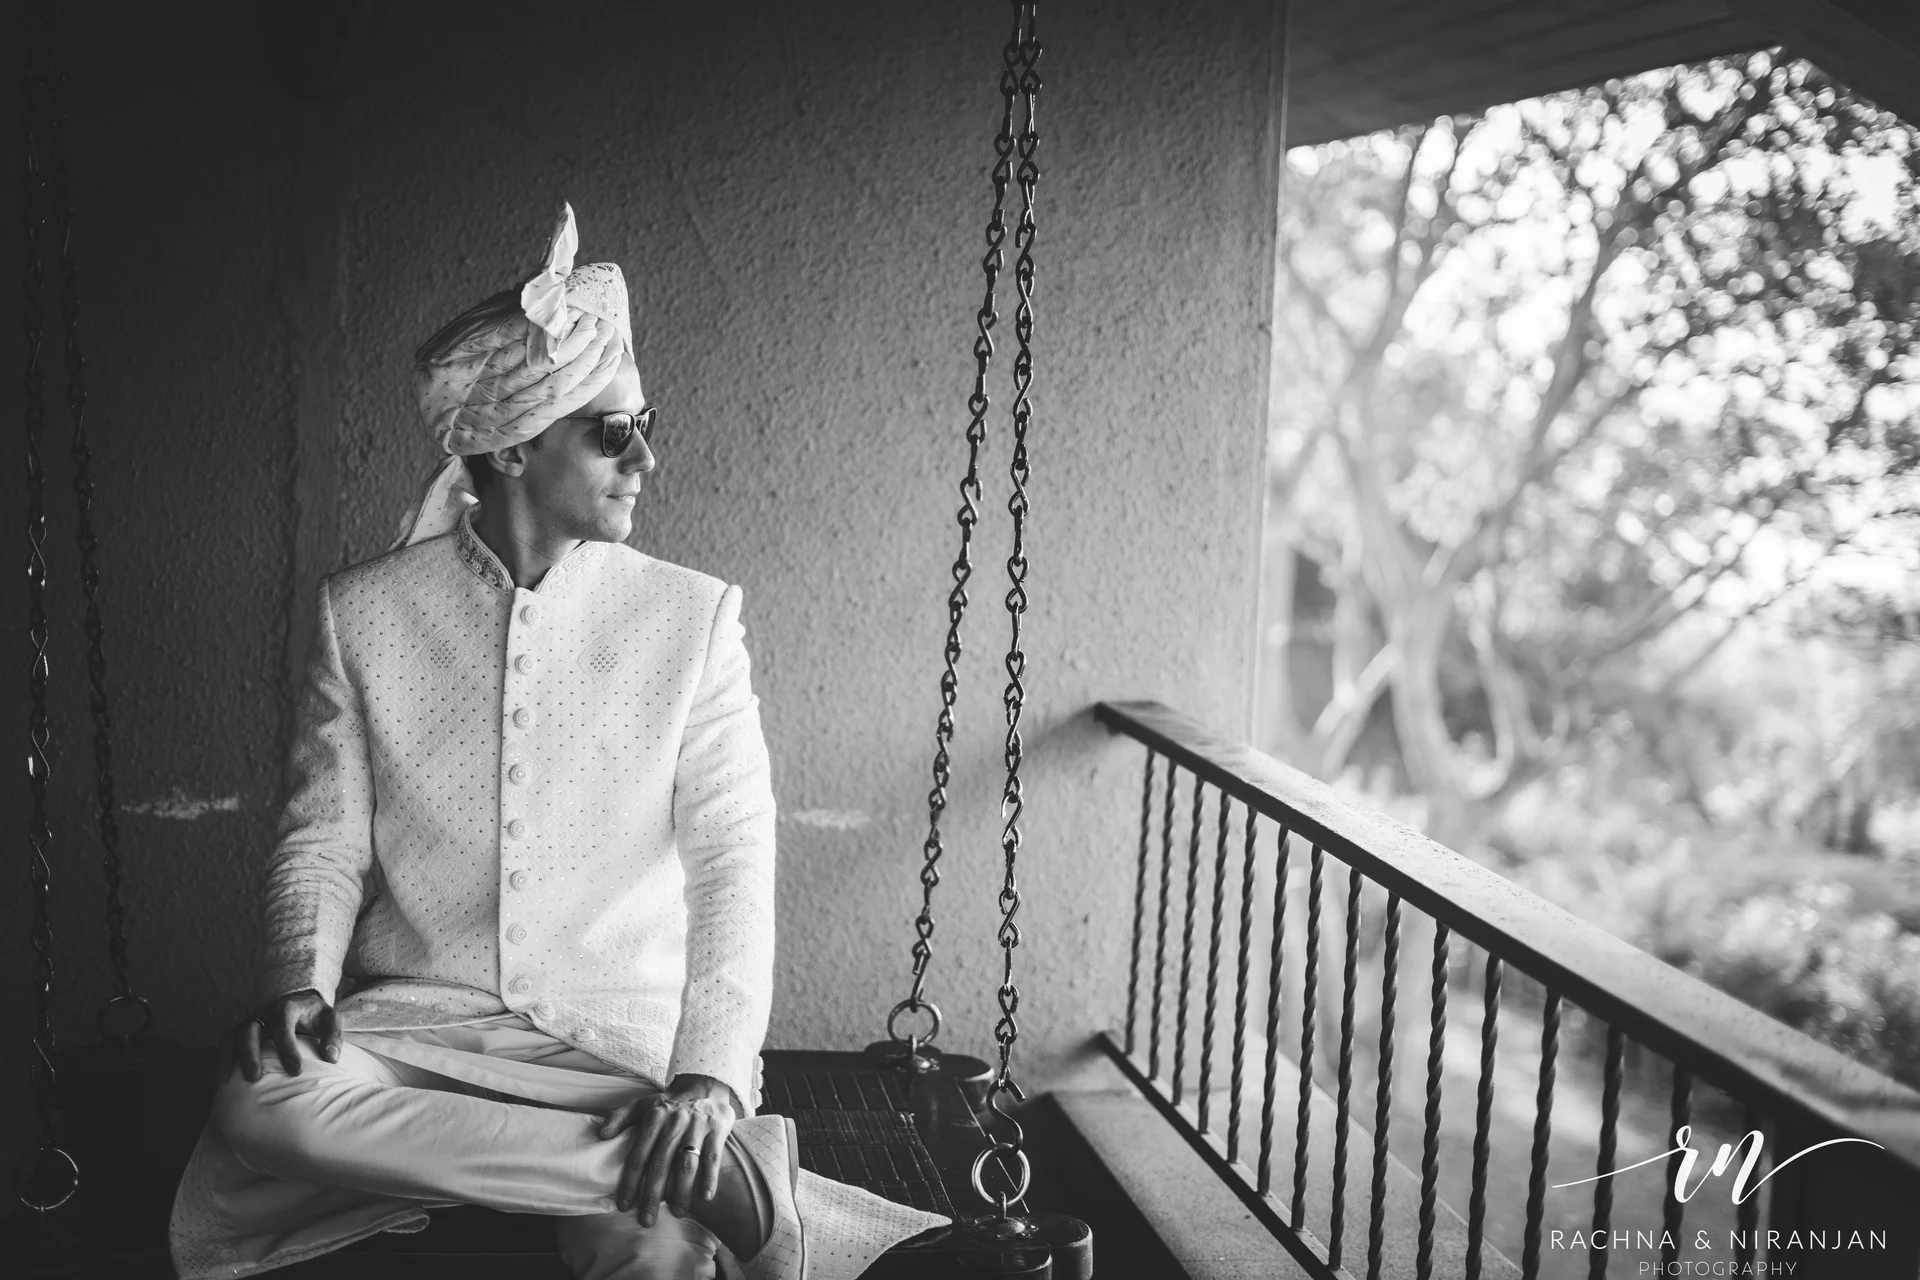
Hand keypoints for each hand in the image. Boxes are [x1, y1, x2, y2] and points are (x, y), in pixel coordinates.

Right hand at [219, 989, 343, 1081]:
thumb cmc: (315, 1016)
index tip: (295, 1071)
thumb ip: (333, 1035)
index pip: (284, 1027)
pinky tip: (215, 1084)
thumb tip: (331, 1057)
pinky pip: (224, 1045)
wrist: (300, 1004)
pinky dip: (218, 1062)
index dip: (288, 1049)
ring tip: (224, 1082)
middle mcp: (263, 1014)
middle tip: (254, 1078)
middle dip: (250, 1054)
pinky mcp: (240, 1033)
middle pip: (250, 1030)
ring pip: (231, 1037)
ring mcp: (249, 1022)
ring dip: (227, 1058)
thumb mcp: (330, 1019)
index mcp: (287, 1008)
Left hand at [600, 1073, 738, 1224]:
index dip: (630, 1181)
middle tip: (647, 1220)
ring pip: (687, 1163)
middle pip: (661, 1164)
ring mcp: (697, 1126)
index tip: (624, 1205)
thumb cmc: (669, 1103)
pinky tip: (705, 1198)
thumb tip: (601, 1135)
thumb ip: (619, 1117)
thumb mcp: (642, 1104)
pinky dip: (710, 1177)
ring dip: (681, 1190)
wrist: (704, 1084)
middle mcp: (675, 1122)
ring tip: (676, 1213)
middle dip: (652, 1194)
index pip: (638, 1154)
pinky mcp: (717, 1129)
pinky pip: (713, 1156)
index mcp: (654, 1117)